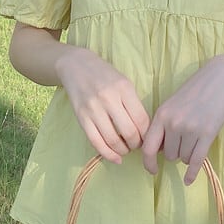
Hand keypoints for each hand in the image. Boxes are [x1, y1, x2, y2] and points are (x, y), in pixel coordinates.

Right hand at [56, 49, 150, 164]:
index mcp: (124, 88)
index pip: (141, 119)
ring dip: (123, 150)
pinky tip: (115, 158)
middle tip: (137, 145)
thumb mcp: (124, 82)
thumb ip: (134, 103)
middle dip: (137, 144)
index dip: (147, 134)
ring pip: (113, 140)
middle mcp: (109, 99)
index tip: (147, 138)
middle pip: (129, 132)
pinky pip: (96, 142)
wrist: (76, 66)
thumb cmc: (105, 75)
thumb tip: (145, 129)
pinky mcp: (81, 117)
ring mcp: (93, 109)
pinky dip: (108, 154)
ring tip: (126, 149)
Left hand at [141, 57, 223, 184]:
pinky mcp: (207, 134)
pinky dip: (192, 173)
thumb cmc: (195, 90)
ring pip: (184, 157)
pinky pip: (196, 160)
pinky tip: (188, 180)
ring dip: (189, 154)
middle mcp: (174, 124)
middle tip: (185, 140)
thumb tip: (157, 150)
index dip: (148, 163)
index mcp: (161, 115)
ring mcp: (190, 129)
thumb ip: (163, 125)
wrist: (220, 79)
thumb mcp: (172, 104)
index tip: (152, 170)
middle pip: (169, 155)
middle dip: (176, 152)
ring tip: (196, 137)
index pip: (148, 147)